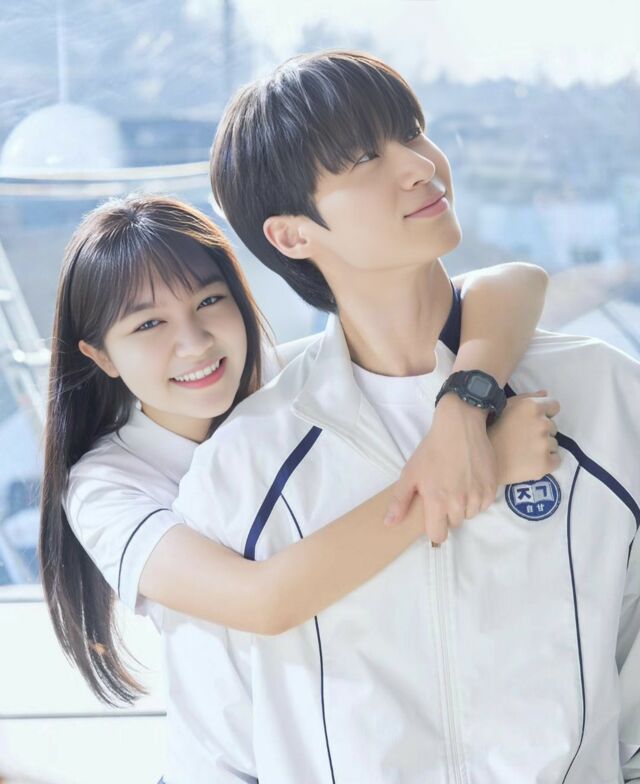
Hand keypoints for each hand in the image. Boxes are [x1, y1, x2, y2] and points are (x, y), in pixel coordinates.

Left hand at [385, 393, 496, 544]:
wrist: (459, 427)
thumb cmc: (432, 450)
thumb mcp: (410, 473)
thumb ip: (400, 501)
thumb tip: (389, 523)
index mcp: (437, 501)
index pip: (438, 535)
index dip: (435, 529)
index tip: (434, 518)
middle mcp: (459, 502)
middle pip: (454, 523)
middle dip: (448, 513)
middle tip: (444, 493)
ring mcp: (477, 495)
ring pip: (470, 514)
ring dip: (464, 506)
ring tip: (457, 485)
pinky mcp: (491, 487)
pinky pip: (484, 504)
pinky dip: (478, 498)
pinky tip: (470, 482)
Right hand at [488, 391, 560, 484]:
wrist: (481, 463)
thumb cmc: (489, 431)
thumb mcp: (504, 407)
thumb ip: (526, 397)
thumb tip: (545, 393)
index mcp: (531, 406)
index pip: (554, 406)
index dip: (545, 413)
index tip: (532, 421)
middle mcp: (541, 423)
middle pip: (553, 426)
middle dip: (541, 431)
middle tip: (522, 438)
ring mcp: (544, 444)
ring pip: (553, 443)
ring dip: (542, 447)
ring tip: (522, 451)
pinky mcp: (546, 463)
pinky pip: (555, 460)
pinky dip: (546, 461)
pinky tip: (529, 461)